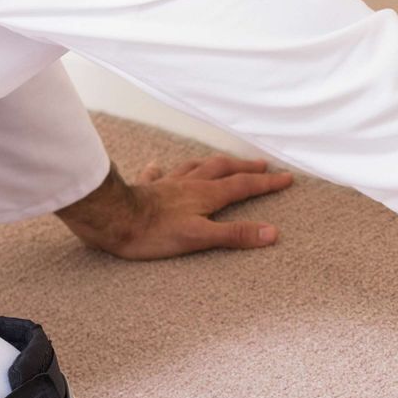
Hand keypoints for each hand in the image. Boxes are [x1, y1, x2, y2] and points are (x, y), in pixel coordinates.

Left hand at [112, 152, 294, 260]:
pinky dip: (161, 170)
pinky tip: (158, 166)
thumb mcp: (199, 238)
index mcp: (205, 195)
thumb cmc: (153, 232)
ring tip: (220, 160)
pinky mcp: (145, 188)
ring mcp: (167, 184)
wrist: (111, 219)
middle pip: (222, 169)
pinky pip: (156, 174)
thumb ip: (234, 234)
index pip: (243, 186)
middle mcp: (189, 184)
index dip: (266, 183)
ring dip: (211, 163)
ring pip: (194, 167)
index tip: (286, 177)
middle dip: (244, 167)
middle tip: (261, 165)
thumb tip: (271, 232)